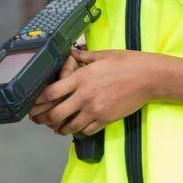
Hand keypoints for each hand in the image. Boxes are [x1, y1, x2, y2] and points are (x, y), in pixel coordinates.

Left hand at [29, 48, 154, 135]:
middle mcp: (85, 96)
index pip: (51, 92)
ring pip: (69, 126)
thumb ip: (84, 55)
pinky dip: (79, 130)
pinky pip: (86, 131)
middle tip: (39, 119)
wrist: (149, 77)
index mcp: (82, 78)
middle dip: (44, 118)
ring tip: (55, 127)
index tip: (34, 103)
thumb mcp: (104, 55)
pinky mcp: (105, 120)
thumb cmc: (127, 62)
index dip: (39, 100)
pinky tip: (76, 128)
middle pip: (56, 113)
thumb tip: (72, 52)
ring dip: (60, 128)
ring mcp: (95, 110)